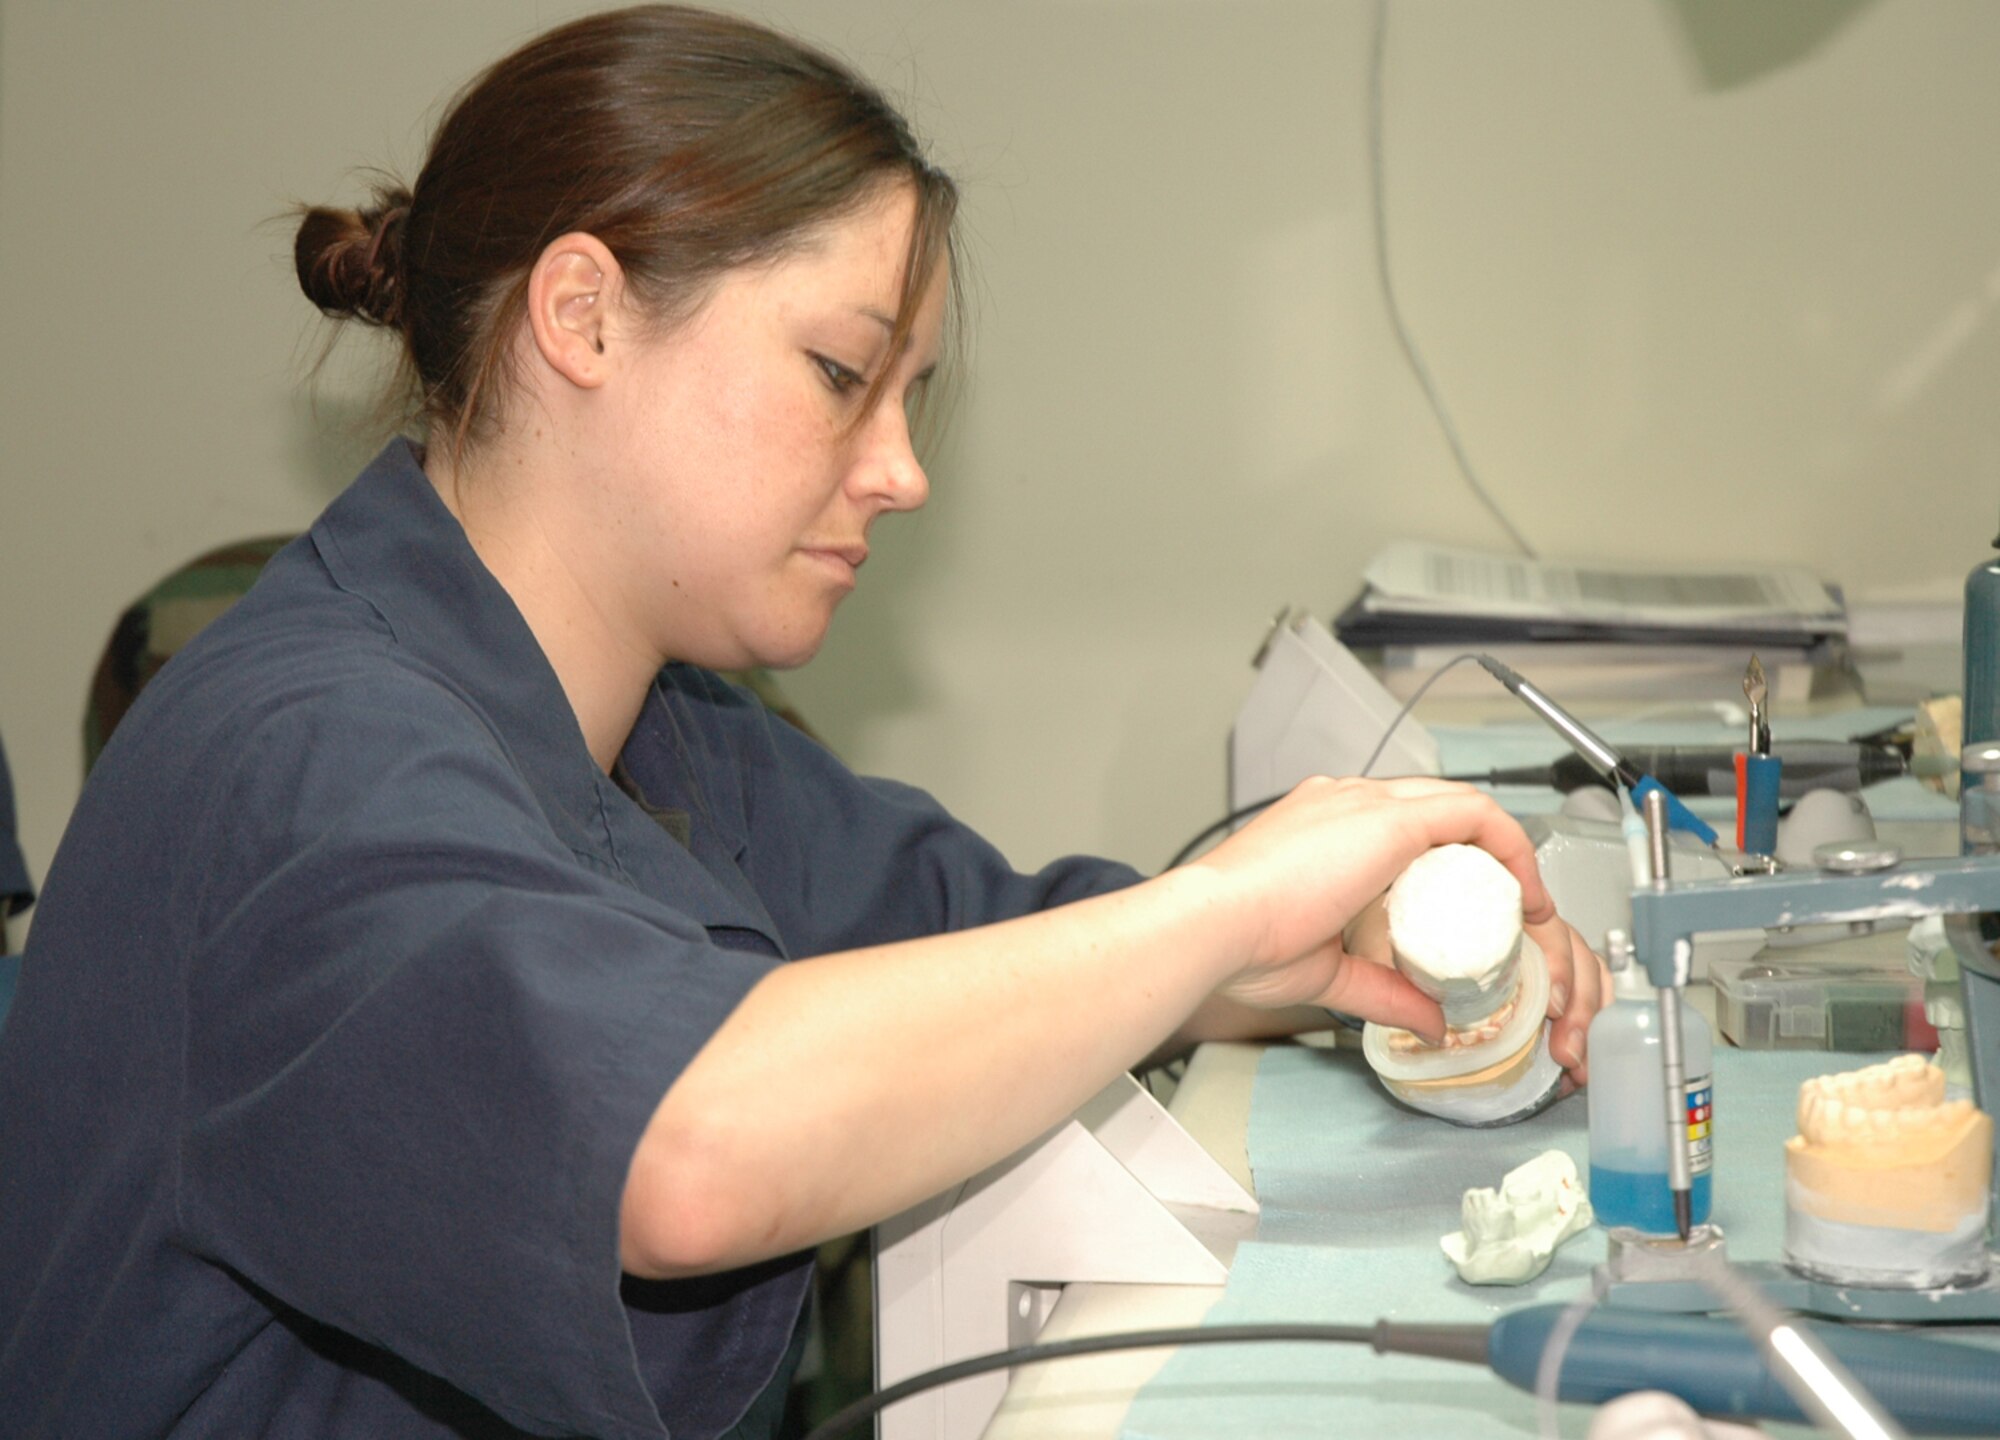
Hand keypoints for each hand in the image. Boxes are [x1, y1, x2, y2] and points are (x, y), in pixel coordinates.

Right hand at [1186, 776, 1606, 1077]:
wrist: (1211, 926)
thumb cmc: (1237, 944)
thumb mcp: (1326, 972)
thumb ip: (1382, 992)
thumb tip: (1429, 1022)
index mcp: (1319, 826)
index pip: (1397, 823)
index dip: (1441, 857)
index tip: (1466, 901)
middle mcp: (1343, 802)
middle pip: (1434, 806)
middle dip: (1478, 852)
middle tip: (1504, 905)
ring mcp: (1363, 802)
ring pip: (1458, 803)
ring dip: (1499, 848)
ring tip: (1521, 901)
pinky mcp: (1386, 818)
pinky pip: (1472, 814)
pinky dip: (1508, 846)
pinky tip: (1524, 890)